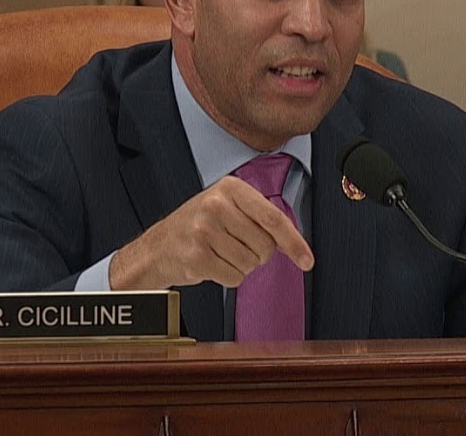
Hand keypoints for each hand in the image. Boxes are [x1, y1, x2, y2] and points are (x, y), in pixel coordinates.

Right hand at [108, 176, 313, 289]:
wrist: (158, 247)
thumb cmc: (198, 227)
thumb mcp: (227, 207)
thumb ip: (259, 218)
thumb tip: (295, 243)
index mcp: (230, 187)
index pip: (273, 218)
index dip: (294, 242)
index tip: (307, 260)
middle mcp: (216, 204)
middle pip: (265, 246)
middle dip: (257, 255)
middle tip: (235, 246)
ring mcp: (204, 230)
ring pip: (250, 264)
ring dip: (240, 266)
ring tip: (219, 254)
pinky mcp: (197, 256)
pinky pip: (233, 277)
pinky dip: (227, 277)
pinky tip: (211, 264)